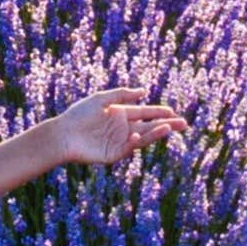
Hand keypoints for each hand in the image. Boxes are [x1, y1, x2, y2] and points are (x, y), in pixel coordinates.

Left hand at [39, 87, 189, 165]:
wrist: (63, 135)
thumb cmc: (78, 115)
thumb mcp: (100, 99)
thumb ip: (121, 94)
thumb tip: (144, 91)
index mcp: (121, 114)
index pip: (145, 113)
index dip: (159, 112)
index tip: (173, 111)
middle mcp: (123, 128)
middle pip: (150, 126)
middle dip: (166, 124)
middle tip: (183, 124)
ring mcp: (120, 142)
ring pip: (144, 137)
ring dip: (156, 133)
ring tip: (169, 127)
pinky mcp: (114, 154)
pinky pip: (129, 147)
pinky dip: (135, 142)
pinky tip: (137, 136)